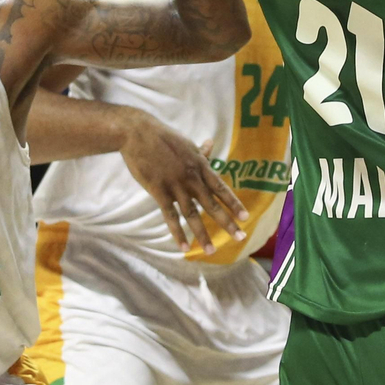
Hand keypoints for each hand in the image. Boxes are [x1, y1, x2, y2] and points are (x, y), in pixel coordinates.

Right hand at [120, 114, 247, 254]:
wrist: (138, 134)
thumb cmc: (162, 137)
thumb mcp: (186, 143)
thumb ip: (199, 151)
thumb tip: (211, 143)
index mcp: (200, 166)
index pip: (221, 188)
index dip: (233, 203)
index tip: (245, 217)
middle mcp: (192, 178)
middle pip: (212, 204)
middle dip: (227, 222)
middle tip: (240, 238)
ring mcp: (176, 186)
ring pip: (193, 214)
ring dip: (203, 234)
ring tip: (212, 250)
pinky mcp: (159, 192)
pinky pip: (171, 217)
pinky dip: (177, 233)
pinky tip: (184, 247)